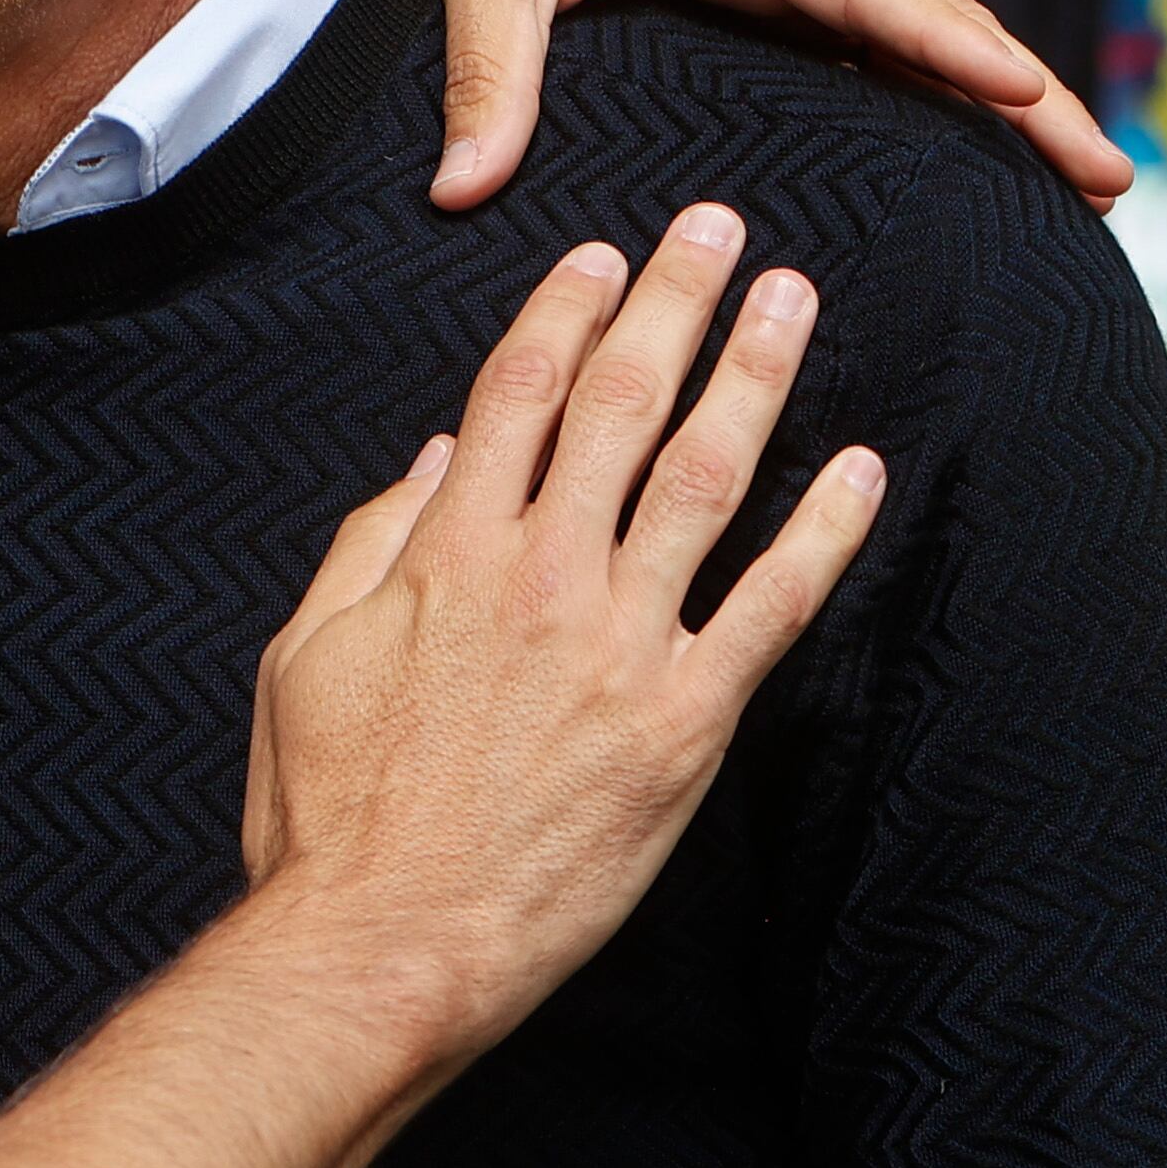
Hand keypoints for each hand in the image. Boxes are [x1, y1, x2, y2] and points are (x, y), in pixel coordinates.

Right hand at [236, 202, 883, 1057]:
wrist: (384, 939)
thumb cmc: (326, 811)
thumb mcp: (304, 657)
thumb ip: (371, 547)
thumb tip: (435, 460)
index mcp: (446, 554)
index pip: (518, 395)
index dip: (566, 313)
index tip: (603, 256)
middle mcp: (541, 576)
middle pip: (620, 405)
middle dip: (672, 303)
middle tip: (718, 228)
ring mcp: (618, 646)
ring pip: (704, 478)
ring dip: (754, 377)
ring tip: (792, 302)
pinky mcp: (681, 726)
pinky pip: (769, 609)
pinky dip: (822, 535)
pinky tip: (862, 472)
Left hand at [389, 0, 1129, 214]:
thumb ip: (483, 69)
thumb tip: (460, 188)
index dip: (951, 47)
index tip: (1033, 97)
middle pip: (926, 18)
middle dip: (1022, 94)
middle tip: (1109, 183)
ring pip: (908, 31)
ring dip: (994, 97)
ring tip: (1081, 184)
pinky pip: (858, 39)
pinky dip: (926, 86)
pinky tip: (965, 152)